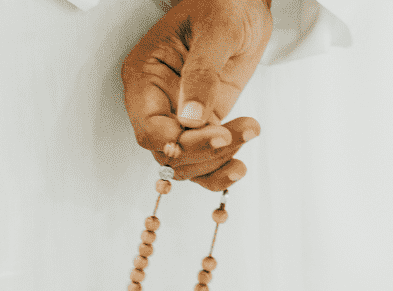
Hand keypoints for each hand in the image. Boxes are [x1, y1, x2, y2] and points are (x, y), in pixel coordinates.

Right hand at [121, 0, 272, 190]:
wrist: (244, 2)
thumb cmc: (224, 4)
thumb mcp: (216, 31)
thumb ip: (202, 73)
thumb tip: (191, 117)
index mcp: (145, 77)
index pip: (148, 126)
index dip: (173, 142)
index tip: (209, 137)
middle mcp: (156, 102)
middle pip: (166, 150)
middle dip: (201, 151)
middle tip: (233, 134)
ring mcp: (179, 115)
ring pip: (184, 163)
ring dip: (215, 162)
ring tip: (248, 132)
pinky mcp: (203, 123)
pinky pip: (203, 160)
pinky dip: (218, 171)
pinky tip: (238, 166)